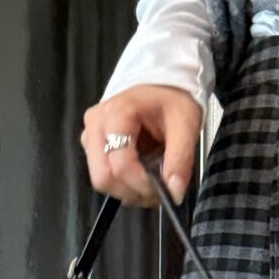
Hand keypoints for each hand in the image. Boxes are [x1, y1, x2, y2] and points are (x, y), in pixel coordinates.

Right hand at [80, 85, 203, 207]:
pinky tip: (142, 174)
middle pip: (103, 177)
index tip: (164, 191)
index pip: (120, 164)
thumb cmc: (171, 99)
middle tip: (158, 191)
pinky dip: (125, 184)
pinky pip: (105, 176)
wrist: (161, 87)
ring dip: (129, 190)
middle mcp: (97, 124)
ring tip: (153, 180)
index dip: (143, 185)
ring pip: (101, 180)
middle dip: (133, 191)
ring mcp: (92, 135)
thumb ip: (180, 159)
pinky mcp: (94, 145)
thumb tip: (174, 192)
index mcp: (117, 113)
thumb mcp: (185, 125)